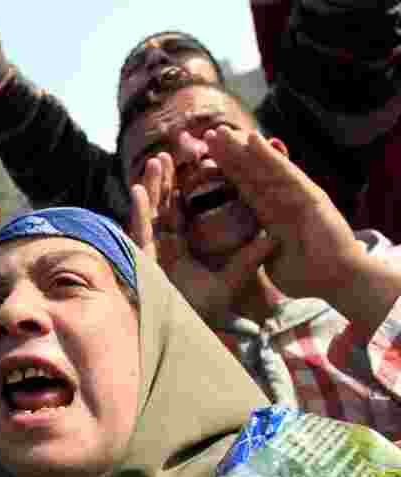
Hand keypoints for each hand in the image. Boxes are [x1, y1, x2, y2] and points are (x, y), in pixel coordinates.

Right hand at [129, 152, 274, 322]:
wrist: (185, 335)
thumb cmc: (204, 313)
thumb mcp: (231, 281)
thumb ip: (249, 258)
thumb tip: (275, 237)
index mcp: (179, 251)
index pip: (180, 215)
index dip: (183, 191)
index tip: (189, 167)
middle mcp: (160, 250)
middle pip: (161, 209)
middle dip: (164, 182)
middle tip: (168, 155)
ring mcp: (148, 254)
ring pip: (148, 215)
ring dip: (152, 188)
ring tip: (157, 162)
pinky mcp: (139, 260)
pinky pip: (138, 232)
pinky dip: (138, 211)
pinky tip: (139, 190)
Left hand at [205, 127, 362, 300]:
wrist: (337, 282)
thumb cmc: (306, 276)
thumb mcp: (269, 259)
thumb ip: (255, 248)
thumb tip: (240, 246)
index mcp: (271, 214)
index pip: (244, 188)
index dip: (225, 173)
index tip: (204, 157)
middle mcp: (282, 200)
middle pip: (250, 173)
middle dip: (229, 154)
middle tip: (208, 133)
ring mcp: (295, 195)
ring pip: (262, 168)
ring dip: (241, 148)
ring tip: (220, 131)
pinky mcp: (308, 197)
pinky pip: (285, 174)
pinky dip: (269, 156)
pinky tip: (253, 139)